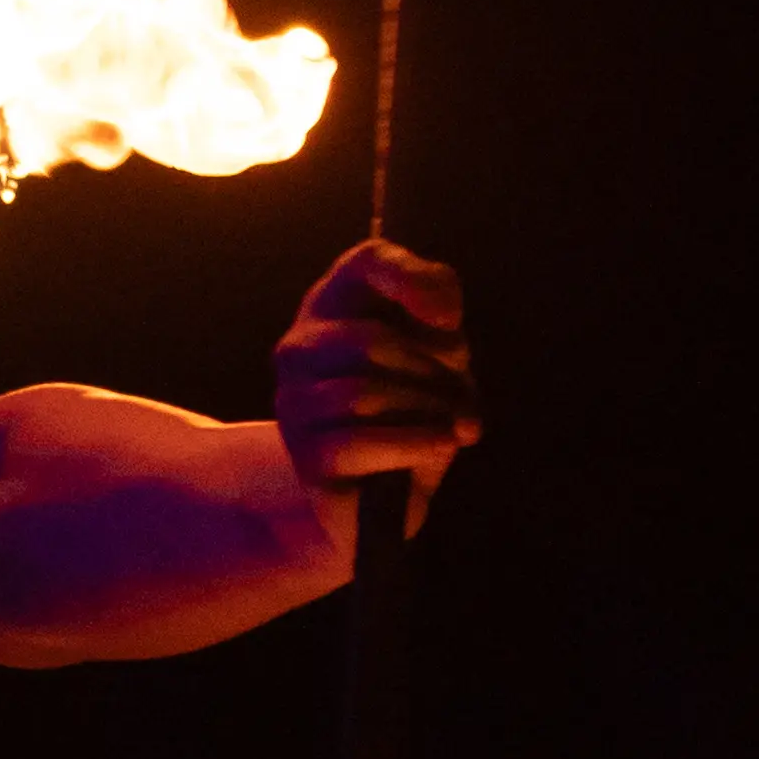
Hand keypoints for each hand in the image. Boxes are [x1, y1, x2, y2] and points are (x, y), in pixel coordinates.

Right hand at [275, 239, 476, 523]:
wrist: (384, 495)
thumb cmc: (414, 410)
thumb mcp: (439, 359)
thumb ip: (441, 324)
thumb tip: (443, 319)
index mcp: (337, 304)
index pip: (366, 264)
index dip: (409, 280)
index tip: (451, 316)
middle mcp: (302, 345)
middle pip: (370, 340)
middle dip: (433, 371)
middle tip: (465, 399)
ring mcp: (294, 400)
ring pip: (365, 392)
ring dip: (429, 411)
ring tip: (459, 426)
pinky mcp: (304, 454)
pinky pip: (361, 441)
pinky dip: (415, 443)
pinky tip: (442, 443)